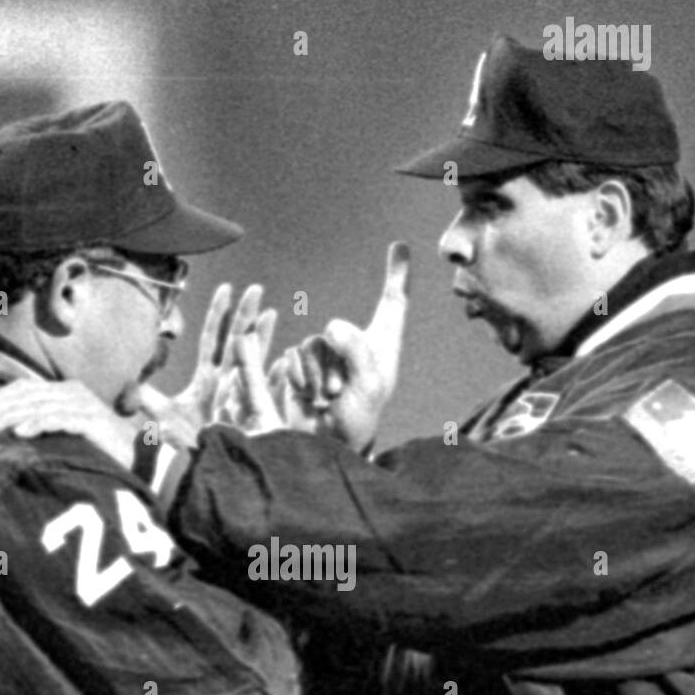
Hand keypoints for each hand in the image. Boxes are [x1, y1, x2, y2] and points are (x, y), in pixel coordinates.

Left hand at [0, 378, 137, 467]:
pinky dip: (37, 424)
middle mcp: (71, 391)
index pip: (19, 389)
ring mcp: (82, 404)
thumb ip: (42, 428)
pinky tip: (19, 434)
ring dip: (6, 417)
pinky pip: (59, 418)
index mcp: (62, 391)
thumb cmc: (100, 452)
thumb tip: (6, 433)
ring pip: (35, 405)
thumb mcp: (65, 437)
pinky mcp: (92, 419)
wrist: (141, 462)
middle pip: (22, 396)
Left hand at [138, 283, 276, 444]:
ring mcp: (240, 397)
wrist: (198, 470)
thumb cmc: (183, 443)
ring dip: (263, 338)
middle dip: (246, 315)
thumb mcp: (163, 418)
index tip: (227, 288)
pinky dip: (276, 378)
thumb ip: (147, 400)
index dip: (219, 314)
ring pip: (254, 361)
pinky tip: (283, 363)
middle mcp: (226, 382)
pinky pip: (266, 394)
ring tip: (271, 314)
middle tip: (257, 289)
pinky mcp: (250, 415)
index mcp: (207, 377)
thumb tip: (130, 383)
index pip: (213, 339)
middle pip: (237, 341)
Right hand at [275, 241, 410, 448]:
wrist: (328, 447)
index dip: (397, 275)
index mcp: (382, 348)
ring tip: (328, 400)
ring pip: (312, 344)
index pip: (392, 303)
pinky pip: (294, 357)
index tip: (400, 247)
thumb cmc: (358, 422)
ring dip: (319, 376)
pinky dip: (301, 379)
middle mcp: (355, 347)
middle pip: (339, 329)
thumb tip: (333, 327)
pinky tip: (310, 399)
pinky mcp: (302, 366)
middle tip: (343, 394)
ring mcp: (326, 356)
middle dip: (337, 364)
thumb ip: (356, 350)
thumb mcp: (368, 386)